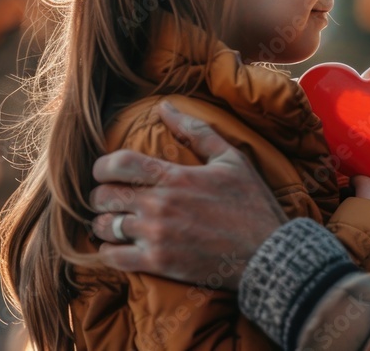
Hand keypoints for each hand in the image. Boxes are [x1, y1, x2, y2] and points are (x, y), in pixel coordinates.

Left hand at [89, 101, 285, 288]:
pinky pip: (113, 258)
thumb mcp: (231, 159)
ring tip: (115, 223)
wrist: (267, 252)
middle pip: (104, 196)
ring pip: (104, 227)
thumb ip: (195, 131)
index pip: (118, 163)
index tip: (105, 172)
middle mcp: (160, 204)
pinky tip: (119, 247)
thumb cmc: (252, 202)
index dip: (102, 166)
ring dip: (104, 224)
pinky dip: (109, 252)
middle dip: (102, 195)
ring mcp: (157, 236)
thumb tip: (164, 106)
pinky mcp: (158, 263)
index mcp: (175, 176)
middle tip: (111, 199)